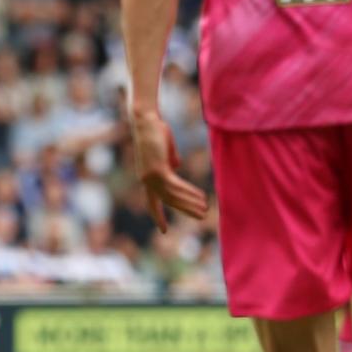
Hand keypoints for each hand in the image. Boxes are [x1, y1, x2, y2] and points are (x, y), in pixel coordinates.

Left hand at [130, 109, 208, 232]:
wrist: (147, 120)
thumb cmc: (156, 132)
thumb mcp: (165, 150)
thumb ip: (170, 161)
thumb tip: (175, 168)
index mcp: (146, 177)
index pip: (152, 202)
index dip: (158, 216)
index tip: (163, 231)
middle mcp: (146, 180)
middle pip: (167, 201)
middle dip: (184, 210)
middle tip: (200, 217)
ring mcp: (150, 176)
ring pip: (173, 196)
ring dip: (190, 202)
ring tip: (205, 208)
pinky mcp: (157, 170)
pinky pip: (176, 186)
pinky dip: (189, 192)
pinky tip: (201, 196)